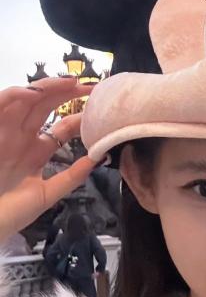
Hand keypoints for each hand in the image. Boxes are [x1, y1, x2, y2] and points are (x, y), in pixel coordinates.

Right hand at [0, 78, 98, 243]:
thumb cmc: (8, 214)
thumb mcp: (46, 194)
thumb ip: (71, 177)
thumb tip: (98, 159)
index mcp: (36, 151)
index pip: (63, 127)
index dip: (82, 116)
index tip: (103, 109)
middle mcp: (22, 138)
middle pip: (47, 107)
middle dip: (69, 93)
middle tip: (92, 86)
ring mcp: (4, 132)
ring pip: (26, 100)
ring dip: (47, 87)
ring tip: (70, 82)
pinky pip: (0, 105)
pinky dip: (15, 95)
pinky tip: (34, 93)